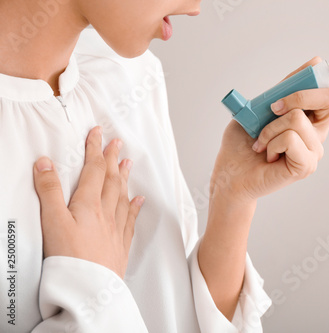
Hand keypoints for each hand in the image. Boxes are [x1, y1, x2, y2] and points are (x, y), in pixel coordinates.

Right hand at [33, 126, 144, 277]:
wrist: (90, 287)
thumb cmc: (70, 257)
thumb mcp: (51, 221)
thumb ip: (49, 191)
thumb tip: (45, 163)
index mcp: (88, 204)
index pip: (94, 169)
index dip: (95, 149)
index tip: (98, 133)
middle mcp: (106, 213)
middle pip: (111, 179)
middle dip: (113, 158)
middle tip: (117, 143)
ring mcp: (115, 228)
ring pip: (122, 196)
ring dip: (124, 177)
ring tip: (128, 163)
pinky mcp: (120, 244)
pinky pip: (130, 219)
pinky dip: (134, 207)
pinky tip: (139, 201)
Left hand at [210, 56, 328, 203]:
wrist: (231, 172)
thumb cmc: (244, 142)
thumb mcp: (261, 106)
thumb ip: (285, 88)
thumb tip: (313, 64)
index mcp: (312, 116)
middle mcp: (318, 132)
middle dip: (298, 95)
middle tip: (273, 108)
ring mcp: (314, 150)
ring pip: (298, 118)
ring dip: (270, 127)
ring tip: (261, 142)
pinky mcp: (306, 165)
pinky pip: (290, 138)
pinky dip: (270, 142)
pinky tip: (268, 155)